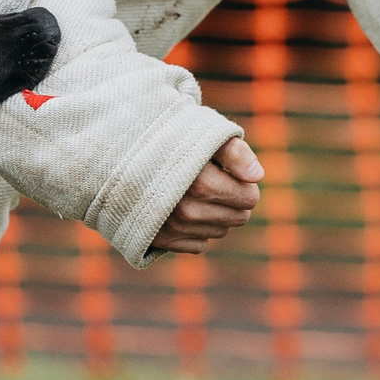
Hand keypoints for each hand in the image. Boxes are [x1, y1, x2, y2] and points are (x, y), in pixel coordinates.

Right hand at [149, 137, 261, 254]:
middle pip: (238, 219)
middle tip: (213, 181)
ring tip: (193, 192)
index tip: (228, 172)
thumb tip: (257, 177)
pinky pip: (199, 245)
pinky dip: (195, 230)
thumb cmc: (171, 139)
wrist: (123, 155)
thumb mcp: (205, 134)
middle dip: (233, 201)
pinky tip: (181, 209)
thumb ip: (236, 152)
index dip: (245, 184)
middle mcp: (186, 211)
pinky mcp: (161, 241)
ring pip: (219, 232)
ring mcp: (172, 229)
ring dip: (214, 215)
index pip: (249, 198)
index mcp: (201, 183)